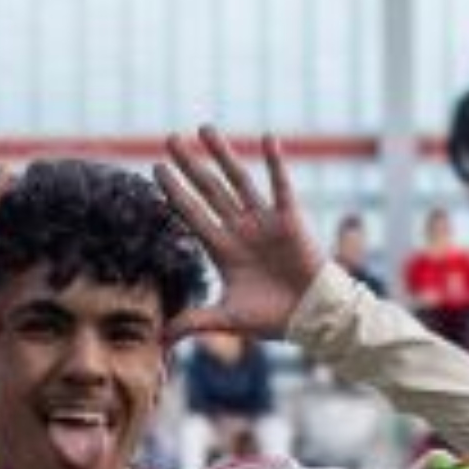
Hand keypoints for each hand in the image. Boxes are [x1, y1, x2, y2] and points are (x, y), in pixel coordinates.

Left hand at [154, 126, 324, 342]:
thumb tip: (160, 340)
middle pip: (209, 190)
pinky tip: (266, 138)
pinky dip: (275, 163)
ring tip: (203, 128)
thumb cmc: (273, 318)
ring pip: (238, 180)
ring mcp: (264, 221)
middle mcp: (240, 229)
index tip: (155, 170)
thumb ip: (194, 322)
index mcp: (222, 249)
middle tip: (169, 138)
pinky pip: (281, 185)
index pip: (192, 214)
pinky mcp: (291, 219)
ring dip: (222, 154)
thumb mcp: (227, 318)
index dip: (174, 193)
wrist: (313, 317)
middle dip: (190, 165)